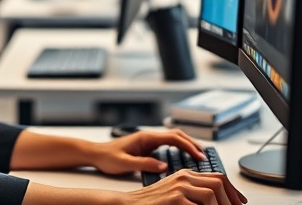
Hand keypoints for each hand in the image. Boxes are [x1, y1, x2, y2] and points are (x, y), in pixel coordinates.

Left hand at [90, 128, 206, 175]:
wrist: (96, 154)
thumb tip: (164, 167)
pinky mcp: (148, 147)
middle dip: (192, 144)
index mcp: (146, 137)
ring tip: (199, 156)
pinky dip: (179, 149)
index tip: (199, 156)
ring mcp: (149, 141)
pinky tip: (184, 158)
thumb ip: (145, 164)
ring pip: (174, 139)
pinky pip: (168, 146)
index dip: (188, 146)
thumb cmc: (108, 157)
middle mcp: (149, 136)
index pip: (173, 138)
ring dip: (187, 145)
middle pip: (177, 135)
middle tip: (205, 156)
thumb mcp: (125, 163)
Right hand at [126, 171, 246, 204]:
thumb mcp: (175, 194)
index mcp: (185, 175)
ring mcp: (179, 187)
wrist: (128, 204)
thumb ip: (192, 194)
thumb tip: (213, 201)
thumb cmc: (151, 203)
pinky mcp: (174, 199)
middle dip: (230, 200)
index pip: (217, 177)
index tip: (239, 202)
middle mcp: (184, 177)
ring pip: (212, 193)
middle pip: (218, 183)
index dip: (232, 190)